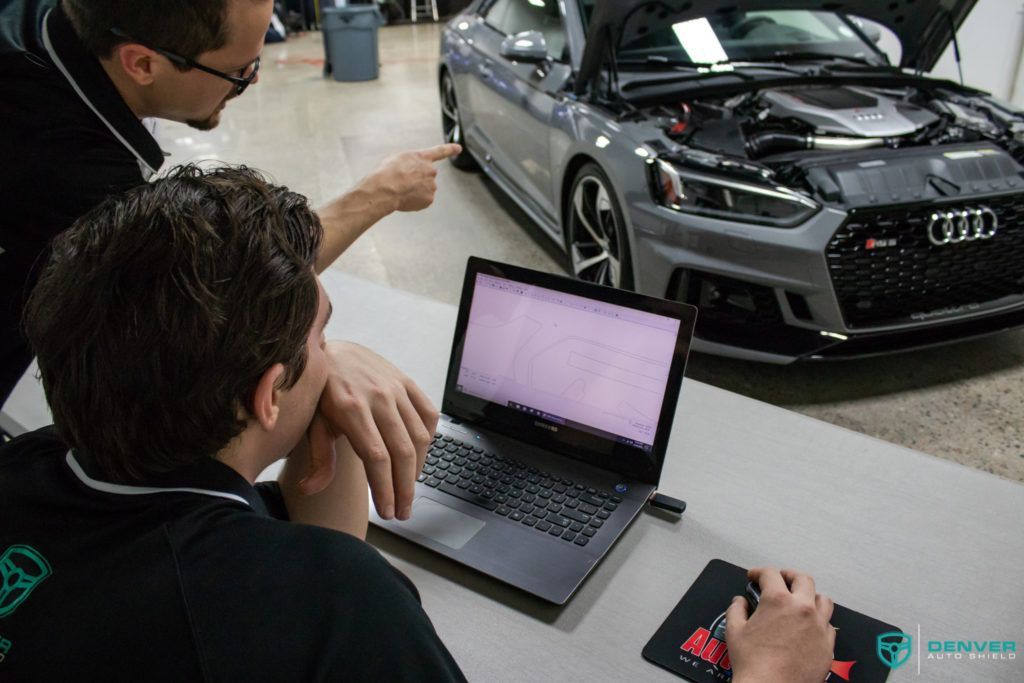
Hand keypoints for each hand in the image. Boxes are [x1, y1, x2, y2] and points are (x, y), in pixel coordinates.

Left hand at [318, 341, 437, 520]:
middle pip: (402, 452)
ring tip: (409, 489)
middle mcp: (378, 397)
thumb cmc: (319, 390)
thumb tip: (311, 488)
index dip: (385, 488)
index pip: (377, 457)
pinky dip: (428, 439)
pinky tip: (419, 457)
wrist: (330, 349)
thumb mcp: (312, 422)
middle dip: (405, 488)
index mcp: (351, 408)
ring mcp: (396, 387)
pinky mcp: (407, 382)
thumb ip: (318, 456)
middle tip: (403, 512)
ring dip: (417, 469)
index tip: (388, 511)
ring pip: (419, 437)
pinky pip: (428, 414)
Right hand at [367, 144, 461, 212]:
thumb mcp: (397, 158)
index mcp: (422, 158)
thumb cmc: (388, 172)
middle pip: (427, 176)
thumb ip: (410, 162)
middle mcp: (431, 170)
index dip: (450, 149)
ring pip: (425, 189)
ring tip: (402, 190)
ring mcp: (431, 185)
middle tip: (404, 182)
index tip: (458, 148)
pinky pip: (423, 200)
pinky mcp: (429, 199)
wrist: (386, 188)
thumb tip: (411, 170)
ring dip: (416, 190)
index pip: (440, 151)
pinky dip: (416, 201)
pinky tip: (406, 198)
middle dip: (418, 179)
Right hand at [726, 567, 835, 682]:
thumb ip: (736, 609)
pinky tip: (807, 627)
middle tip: (779, 580)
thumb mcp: (734, 631)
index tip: (754, 577)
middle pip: (803, 579)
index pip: (770, 574)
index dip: (759, 572)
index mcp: (778, 601)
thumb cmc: (753, 664)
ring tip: (799, 601)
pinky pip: (828, 625)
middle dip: (789, 575)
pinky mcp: (828, 645)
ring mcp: (819, 627)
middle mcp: (803, 609)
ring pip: (823, 600)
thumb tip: (740, 602)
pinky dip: (818, 621)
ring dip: (810, 596)